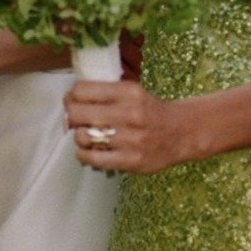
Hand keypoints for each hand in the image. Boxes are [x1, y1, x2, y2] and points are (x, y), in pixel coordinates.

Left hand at [63, 80, 190, 174]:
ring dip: (78, 136)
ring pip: (83, 136)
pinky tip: (88, 151)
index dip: (71, 96)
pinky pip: (94, 159)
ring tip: (86, 135)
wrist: (181, 133)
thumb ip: (104, 93)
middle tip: (74, 119)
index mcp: (128, 91)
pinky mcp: (131, 160)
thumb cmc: (149, 111)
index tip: (72, 100)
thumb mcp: (132, 91)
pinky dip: (84, 155)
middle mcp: (129, 113)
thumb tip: (69, 102)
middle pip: (78, 113)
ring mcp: (131, 139)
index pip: (82, 90)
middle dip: (71, 116)